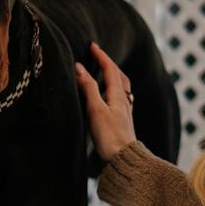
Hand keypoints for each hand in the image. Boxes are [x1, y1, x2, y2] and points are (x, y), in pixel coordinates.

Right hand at [73, 43, 136, 162]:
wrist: (123, 159)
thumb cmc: (109, 136)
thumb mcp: (95, 109)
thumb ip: (88, 88)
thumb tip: (79, 68)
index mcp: (118, 95)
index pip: (110, 69)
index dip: (101, 56)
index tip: (92, 46)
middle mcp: (124, 101)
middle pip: (119, 76)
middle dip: (109, 64)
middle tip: (98, 56)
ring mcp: (124, 112)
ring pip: (121, 88)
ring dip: (113, 77)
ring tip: (104, 73)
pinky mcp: (122, 122)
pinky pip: (120, 99)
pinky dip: (113, 91)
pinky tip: (109, 98)